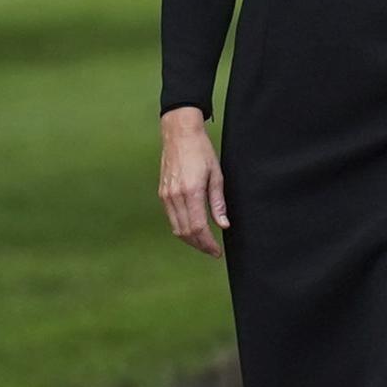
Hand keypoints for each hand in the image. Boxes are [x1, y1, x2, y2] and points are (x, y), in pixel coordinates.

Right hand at [158, 106, 228, 258]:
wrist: (179, 134)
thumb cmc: (201, 151)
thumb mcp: (217, 175)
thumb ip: (218, 202)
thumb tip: (223, 225)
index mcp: (191, 192)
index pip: (198, 227)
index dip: (208, 243)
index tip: (217, 251)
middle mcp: (175, 196)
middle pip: (185, 232)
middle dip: (199, 245)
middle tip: (212, 251)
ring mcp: (166, 195)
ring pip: (176, 227)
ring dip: (190, 239)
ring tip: (204, 243)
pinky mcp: (162, 193)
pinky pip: (171, 217)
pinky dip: (181, 228)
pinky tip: (192, 229)